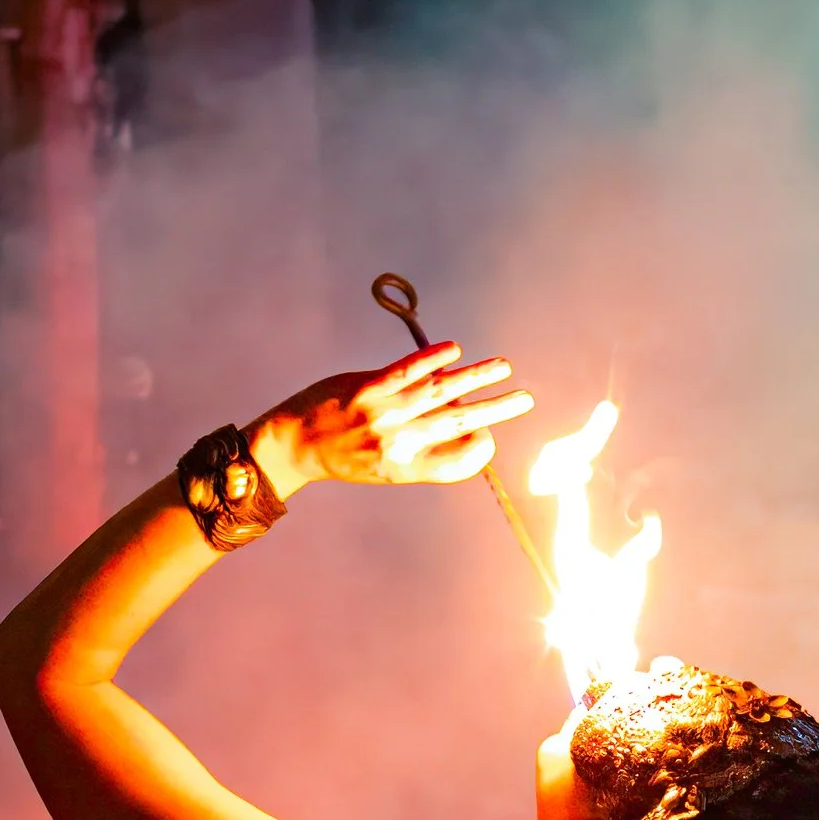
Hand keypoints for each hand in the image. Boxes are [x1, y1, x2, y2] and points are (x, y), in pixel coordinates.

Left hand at [253, 347, 534, 497]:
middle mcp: (396, 443)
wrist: (293, 445)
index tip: (491, 437)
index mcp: (404, 469)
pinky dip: (432, 358)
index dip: (480, 450)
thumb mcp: (383, 468)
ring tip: (503, 367)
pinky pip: (406, 370)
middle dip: (496, 410)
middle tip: (526, 399)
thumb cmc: (342, 457)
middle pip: (458, 423)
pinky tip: (455, 350)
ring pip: (439, 392)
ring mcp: (382, 413)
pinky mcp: (367, 387)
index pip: (456, 463)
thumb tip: (462, 426)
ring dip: (476, 377)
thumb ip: (421, 451)